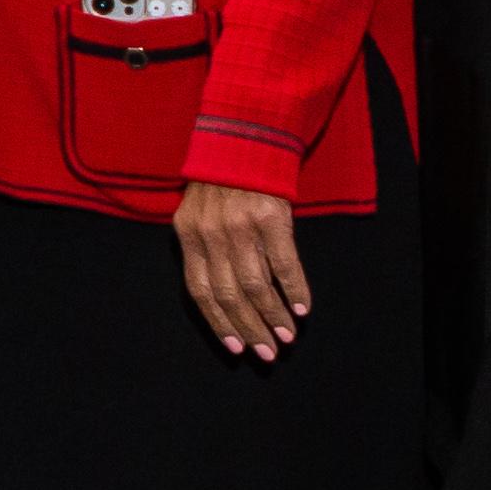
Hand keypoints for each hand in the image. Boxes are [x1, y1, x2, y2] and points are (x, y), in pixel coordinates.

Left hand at [175, 179, 311, 358]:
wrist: (245, 135)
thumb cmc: (221, 180)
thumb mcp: (198, 212)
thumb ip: (203, 248)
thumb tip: (222, 297)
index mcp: (188, 235)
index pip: (199, 291)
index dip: (218, 323)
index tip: (236, 347)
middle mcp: (211, 233)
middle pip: (229, 294)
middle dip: (249, 329)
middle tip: (267, 354)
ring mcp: (240, 225)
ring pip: (256, 284)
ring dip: (273, 316)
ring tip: (286, 337)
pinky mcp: (270, 216)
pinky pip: (284, 263)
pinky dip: (294, 289)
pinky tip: (302, 309)